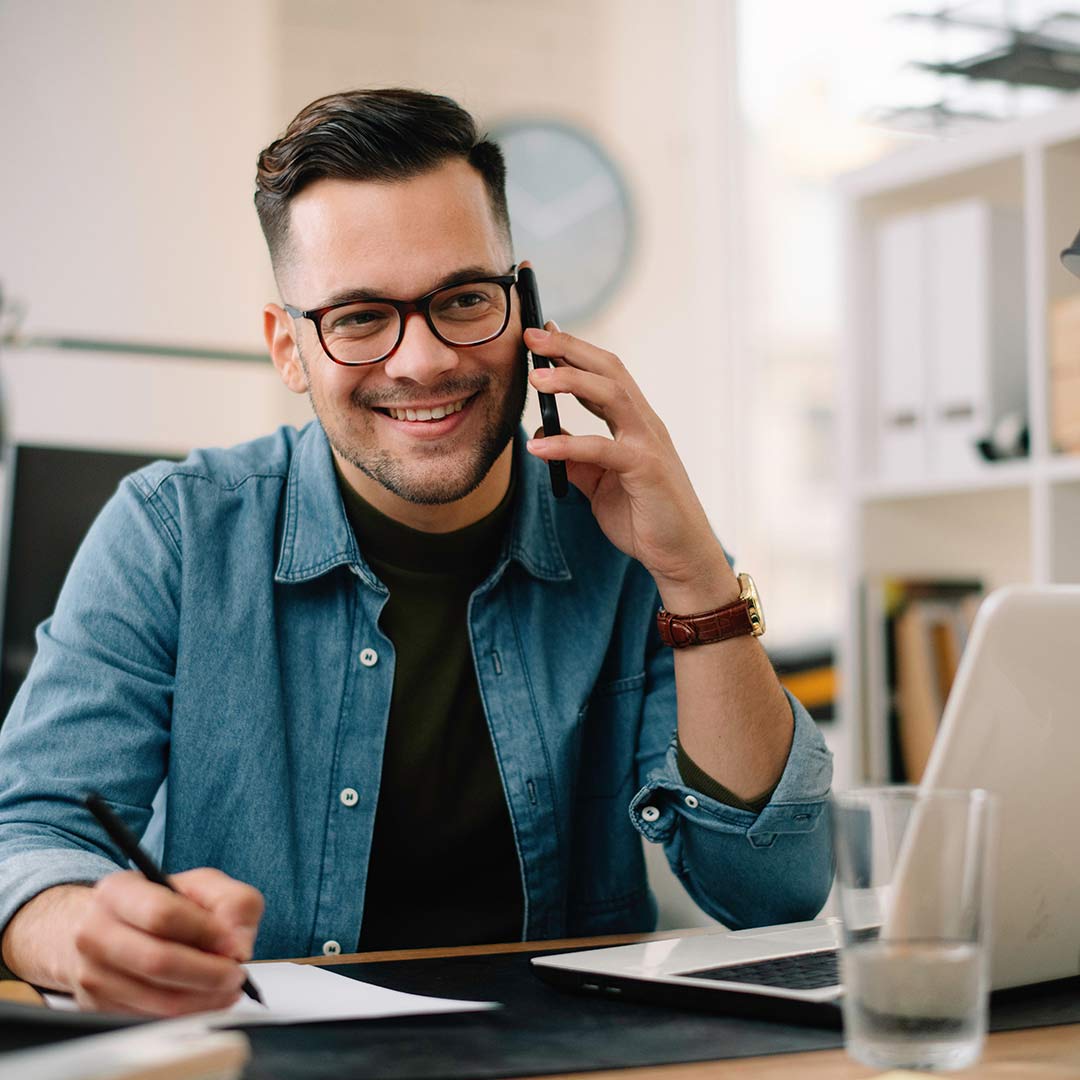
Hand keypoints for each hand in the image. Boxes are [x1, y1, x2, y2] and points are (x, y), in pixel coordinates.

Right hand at [69, 867, 263, 1015]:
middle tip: (236, 974)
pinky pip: (150, 1019)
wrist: (112, 926)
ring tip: (227, 988)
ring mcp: (91, 973)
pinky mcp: (97, 1007)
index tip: (234, 943)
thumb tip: (238, 946)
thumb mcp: (204, 886)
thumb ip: (234, 903)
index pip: (163, 914)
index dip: (205, 932)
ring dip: (203, 999)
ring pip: (156, 998)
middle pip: (158, 961)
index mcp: (118, 891)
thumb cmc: (162, 903)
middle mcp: (95, 932)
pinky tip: (205, 999)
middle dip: (208, 973)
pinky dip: (187, 1014)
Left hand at [524, 326, 737, 611]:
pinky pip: (602, 449)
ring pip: (611, 394)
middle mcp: (645, 424)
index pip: (604, 374)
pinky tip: (536, 448)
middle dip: (569, 348)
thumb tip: (543, 434)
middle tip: (530, 335)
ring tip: (534, 378)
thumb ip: (576, 457)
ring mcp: (649, 444)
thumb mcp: (599, 483)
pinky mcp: (647, 469)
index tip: (541, 334)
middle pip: (608, 370)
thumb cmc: (645, 517)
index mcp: (634, 423)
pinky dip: (567, 446)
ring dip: (570, 380)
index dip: (573, 351)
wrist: (680, 556)